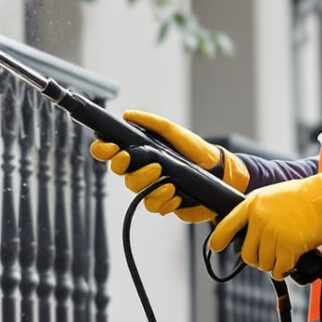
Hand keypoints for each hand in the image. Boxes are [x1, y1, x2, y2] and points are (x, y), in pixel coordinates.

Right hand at [87, 110, 249, 224]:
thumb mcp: (174, 131)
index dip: (104, 150)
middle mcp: (141, 169)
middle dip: (135, 171)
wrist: (217, 172)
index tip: (112, 148)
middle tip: (154, 166)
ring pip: (136, 191)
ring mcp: (150, 186)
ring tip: (170, 181)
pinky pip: (152, 206)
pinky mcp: (162, 202)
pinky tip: (177, 193)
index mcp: (140, 151)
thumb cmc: (195, 150)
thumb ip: (152, 123)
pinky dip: (165, 200)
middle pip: (121, 174)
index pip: (112, 151)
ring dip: (152, 186)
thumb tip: (128, 115)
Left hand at [206, 163, 321, 277]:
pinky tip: (291, 262)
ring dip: (273, 264)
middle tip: (270, 255)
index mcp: (254, 203)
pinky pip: (279, 268)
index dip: (220, 238)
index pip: (228, 223)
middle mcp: (260, 218)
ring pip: (263, 263)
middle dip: (257, 259)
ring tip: (285, 254)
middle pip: (247, 253)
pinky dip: (284, 269)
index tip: (216, 246)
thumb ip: (262, 212)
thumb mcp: (277, 195)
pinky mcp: (288, 246)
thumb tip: (255, 233)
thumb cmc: (310, 196)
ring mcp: (273, 233)